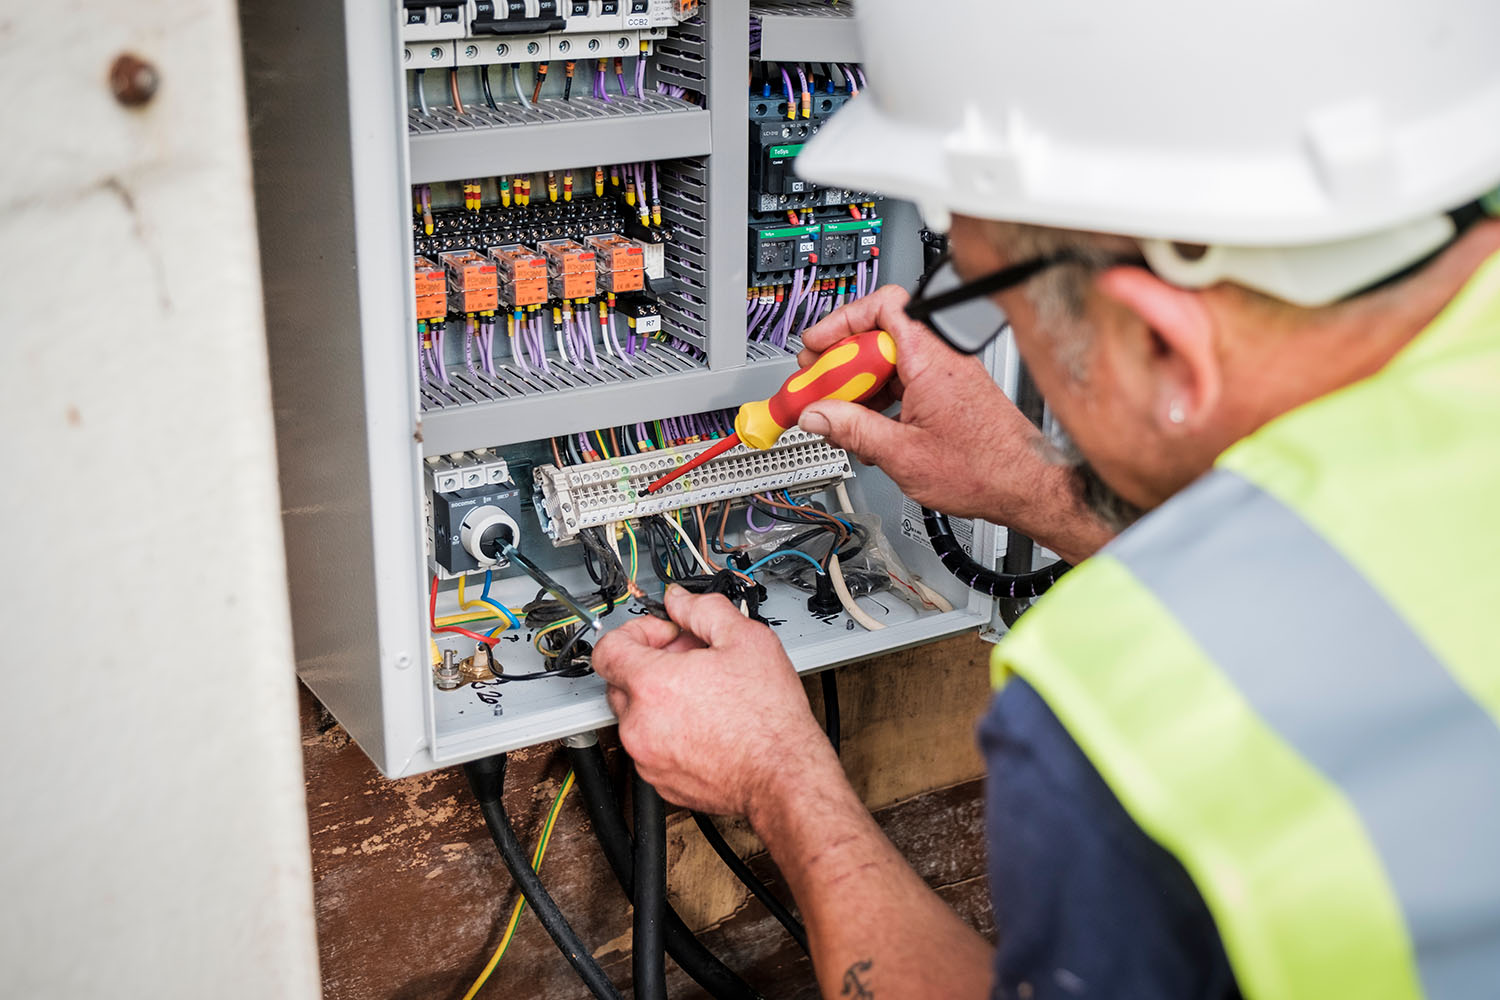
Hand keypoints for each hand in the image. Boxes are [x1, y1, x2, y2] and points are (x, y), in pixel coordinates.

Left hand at [591, 586, 835, 815]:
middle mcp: (639, 724)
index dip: (635, 632)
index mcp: (652, 685)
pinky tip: (704, 722)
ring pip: (635, 715)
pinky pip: (649, 746)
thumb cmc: (769, 718)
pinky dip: (667, 731)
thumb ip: (703, 609)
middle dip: (651, 663)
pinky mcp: (659, 781)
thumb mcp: (745, 639)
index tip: (663, 636)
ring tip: (702, 692)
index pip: (608, 648)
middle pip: (620, 680)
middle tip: (690, 660)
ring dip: (658, 698)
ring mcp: (646, 757)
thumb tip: (680, 600)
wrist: (783, 775)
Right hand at [796, 286, 1045, 519]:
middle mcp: (941, 359)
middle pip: (879, 338)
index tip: (818, 345)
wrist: (1026, 486)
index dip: (843, 320)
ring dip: (859, 388)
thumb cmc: (986, 469)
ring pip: (889, 365)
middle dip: (842, 363)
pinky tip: (868, 431)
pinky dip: (881, 401)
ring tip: (839, 418)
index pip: (884, 306)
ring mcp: (946, 377)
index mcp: (931, 359)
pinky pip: (905, 384)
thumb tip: (816, 415)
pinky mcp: (949, 395)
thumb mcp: (902, 454)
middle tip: (818, 387)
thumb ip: (852, 430)